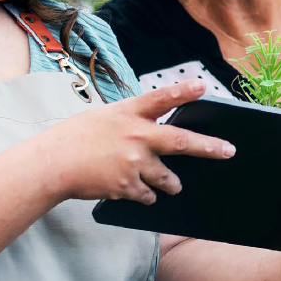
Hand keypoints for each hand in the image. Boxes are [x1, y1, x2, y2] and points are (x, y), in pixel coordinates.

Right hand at [45, 79, 235, 204]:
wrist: (52, 165)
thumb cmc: (74, 138)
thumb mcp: (102, 118)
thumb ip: (130, 121)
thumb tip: (152, 133)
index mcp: (128, 113)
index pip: (161, 98)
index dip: (184, 91)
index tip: (203, 86)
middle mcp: (135, 136)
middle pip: (181, 141)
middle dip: (209, 147)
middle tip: (228, 151)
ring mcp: (133, 162)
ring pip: (167, 178)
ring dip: (172, 184)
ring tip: (174, 185)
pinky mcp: (127, 185)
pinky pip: (148, 195)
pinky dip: (146, 195)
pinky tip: (135, 191)